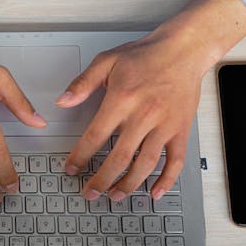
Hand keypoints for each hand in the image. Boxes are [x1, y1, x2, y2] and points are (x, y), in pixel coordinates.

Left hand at [58, 33, 206, 200]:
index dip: (81, 156)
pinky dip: (167, 179)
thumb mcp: (107, 61)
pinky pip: (176, 160)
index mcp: (122, 100)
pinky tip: (154, 192)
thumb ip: (82, 83)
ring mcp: (165, 125)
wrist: (184, 50)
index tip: (71, 168)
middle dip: (102, 180)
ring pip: (146, 164)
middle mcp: (144, 116)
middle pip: (120, 157)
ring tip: (115, 196)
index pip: (96, 136)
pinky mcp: (181, 130)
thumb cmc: (145, 55)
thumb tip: (62, 101)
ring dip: (129, 184)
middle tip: (89, 193)